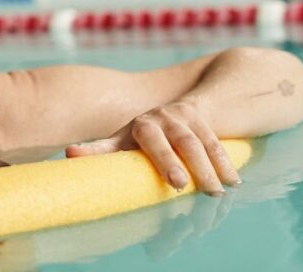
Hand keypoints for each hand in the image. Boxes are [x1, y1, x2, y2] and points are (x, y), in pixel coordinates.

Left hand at [64, 100, 241, 194]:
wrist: (175, 109)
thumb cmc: (140, 136)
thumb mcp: (121, 141)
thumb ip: (100, 149)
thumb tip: (69, 152)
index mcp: (141, 125)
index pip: (150, 140)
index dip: (162, 159)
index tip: (173, 181)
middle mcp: (165, 118)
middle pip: (181, 142)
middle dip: (187, 164)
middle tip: (187, 187)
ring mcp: (187, 119)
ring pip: (202, 143)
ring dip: (211, 168)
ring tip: (217, 192)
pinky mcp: (205, 122)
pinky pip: (217, 143)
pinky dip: (225, 162)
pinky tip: (233, 180)